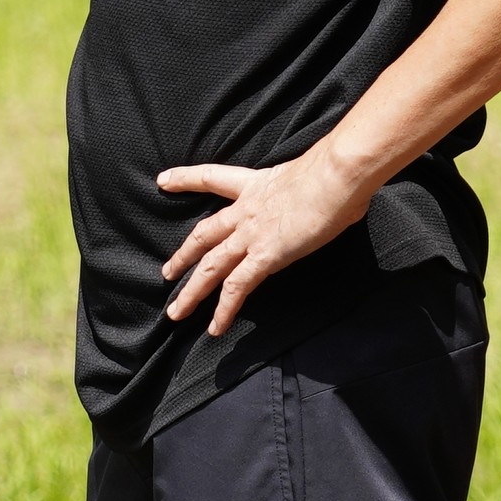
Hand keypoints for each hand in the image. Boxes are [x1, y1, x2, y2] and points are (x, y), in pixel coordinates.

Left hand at [155, 152, 381, 334]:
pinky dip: (224, 310)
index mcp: (256, 185)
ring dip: (192, 292)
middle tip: (167, 273)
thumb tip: (338, 198)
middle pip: (203, 236)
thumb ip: (312, 188)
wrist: (337, 176)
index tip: (162, 182)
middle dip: (183, 256)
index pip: (212, 178)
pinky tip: (215, 328)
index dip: (185, 180)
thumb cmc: (337, 172)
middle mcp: (246, 211)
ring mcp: (251, 236)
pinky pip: (236, 288)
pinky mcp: (265, 256)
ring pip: (211, 267)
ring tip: (176, 312)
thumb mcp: (315, 174)